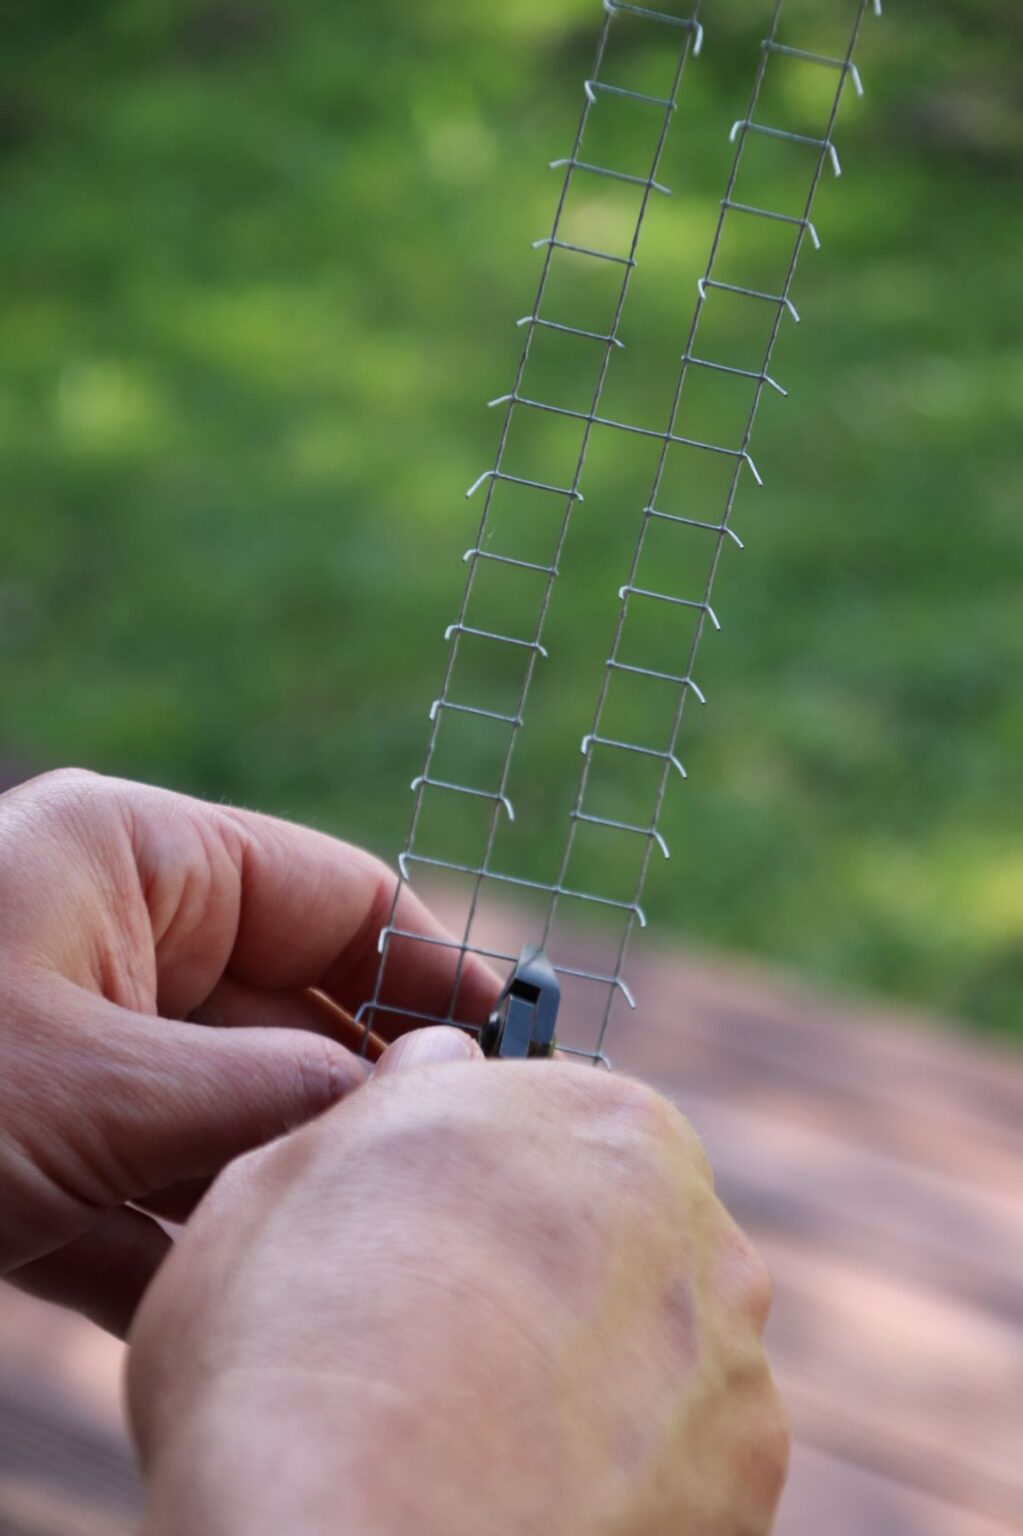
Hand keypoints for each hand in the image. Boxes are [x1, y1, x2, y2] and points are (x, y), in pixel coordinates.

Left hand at [0, 769, 495, 1334]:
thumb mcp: (103, 1092)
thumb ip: (273, 1095)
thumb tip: (412, 1107)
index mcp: (132, 861)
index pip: (334, 898)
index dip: (435, 974)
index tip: (518, 1051)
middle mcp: (110, 945)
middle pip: (287, 1020)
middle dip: (355, 1109)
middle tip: (454, 1184)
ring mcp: (70, 1051)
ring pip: (217, 1122)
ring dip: (275, 1197)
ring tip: (360, 1261)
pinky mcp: (23, 1152)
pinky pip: (135, 1203)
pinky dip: (183, 1260)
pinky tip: (246, 1315)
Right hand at [128, 1030, 788, 1535]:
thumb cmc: (308, 1331)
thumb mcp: (306, 1159)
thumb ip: (404, 1098)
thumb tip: (441, 1064)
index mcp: (614, 1124)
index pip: (564, 1124)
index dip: (490, 1177)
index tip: (436, 1226)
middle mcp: (703, 1237)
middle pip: (625, 1237)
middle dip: (552, 1272)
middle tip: (448, 1336)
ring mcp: (735, 1376)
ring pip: (657, 1357)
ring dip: (591, 1378)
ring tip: (480, 1432)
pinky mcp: (742, 1498)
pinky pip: (670, 1465)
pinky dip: (615, 1476)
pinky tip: (525, 1495)